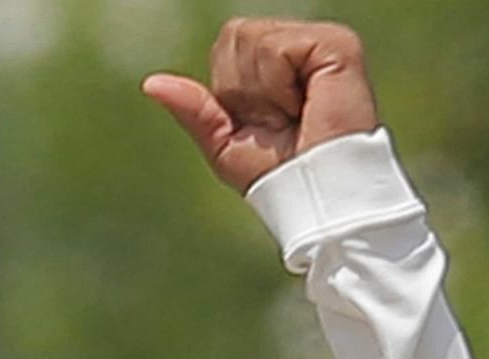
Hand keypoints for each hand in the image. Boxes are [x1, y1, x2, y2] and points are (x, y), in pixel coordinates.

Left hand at [142, 19, 378, 193]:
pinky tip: (305, 107)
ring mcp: (321, 39)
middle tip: (278, 121)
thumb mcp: (224, 144)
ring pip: (250, 39)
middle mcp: (300, 43)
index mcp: (278, 59)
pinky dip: (278, 88)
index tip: (263, 122)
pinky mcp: (337, 44)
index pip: (227, 43)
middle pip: (234, 34)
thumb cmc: (279, 174)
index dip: (230, 89)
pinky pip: (275, 49)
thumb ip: (194, 110)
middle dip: (241, 88)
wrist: (317, 195)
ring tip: (293, 115)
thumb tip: (151, 83)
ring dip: (261, 93)